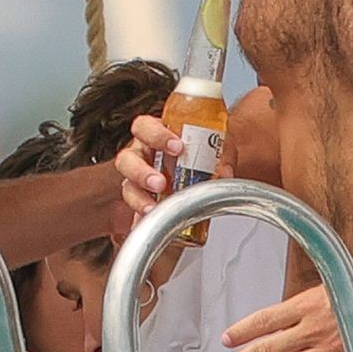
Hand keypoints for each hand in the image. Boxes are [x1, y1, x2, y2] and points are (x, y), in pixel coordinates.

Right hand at [114, 111, 233, 226]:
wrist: (201, 165)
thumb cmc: (200, 149)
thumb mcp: (213, 145)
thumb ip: (221, 155)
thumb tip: (226, 172)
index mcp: (154, 134)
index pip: (144, 127)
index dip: (156, 135)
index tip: (176, 146)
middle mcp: (141, 155)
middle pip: (127, 159)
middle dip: (141, 172)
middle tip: (161, 183)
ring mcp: (137, 179)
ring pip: (127, 187)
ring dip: (139, 198)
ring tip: (154, 208)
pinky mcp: (141, 200)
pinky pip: (134, 211)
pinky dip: (140, 220)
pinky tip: (149, 224)